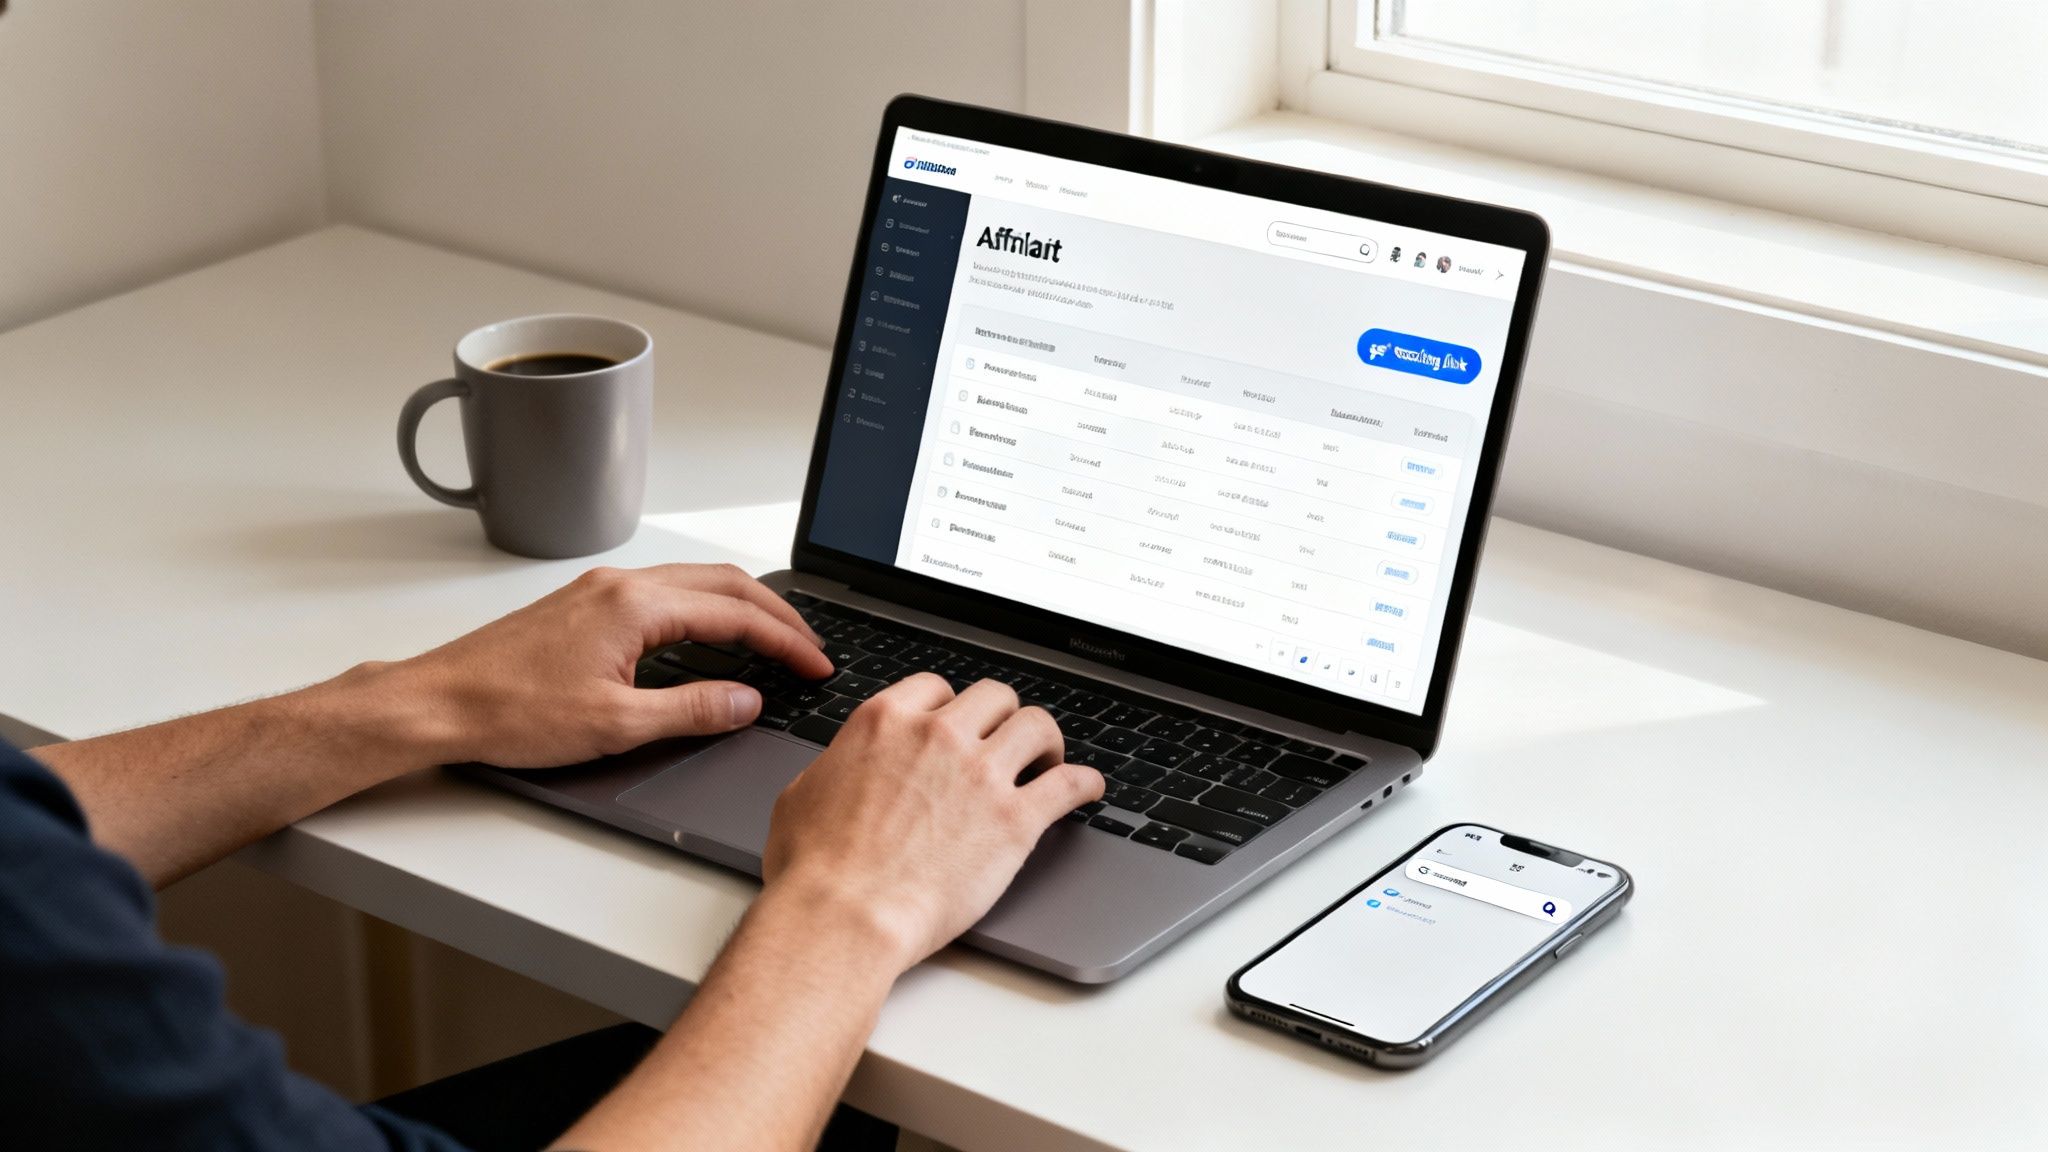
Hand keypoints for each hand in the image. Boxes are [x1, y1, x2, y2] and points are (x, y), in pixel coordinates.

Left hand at [383, 564, 832, 767]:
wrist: (437, 704)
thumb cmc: (508, 712)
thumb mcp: (615, 725)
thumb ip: (692, 710)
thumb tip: (746, 701)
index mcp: (635, 606)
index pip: (735, 614)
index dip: (785, 640)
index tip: (815, 664)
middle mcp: (619, 585)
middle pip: (723, 584)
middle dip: (775, 614)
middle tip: (809, 648)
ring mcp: (598, 591)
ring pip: (693, 584)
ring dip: (740, 609)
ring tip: (772, 642)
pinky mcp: (582, 606)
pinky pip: (663, 595)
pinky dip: (704, 612)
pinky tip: (708, 640)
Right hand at [761, 675, 1104, 972]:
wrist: (845, 915)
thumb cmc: (814, 869)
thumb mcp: (803, 795)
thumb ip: (835, 768)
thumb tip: (841, 770)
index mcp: (885, 722)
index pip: (936, 687)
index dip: (951, 707)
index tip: (960, 725)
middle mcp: (938, 736)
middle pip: (994, 698)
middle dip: (1002, 718)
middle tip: (1006, 742)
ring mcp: (981, 774)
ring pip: (1037, 726)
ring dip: (1046, 741)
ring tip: (1047, 761)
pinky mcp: (1015, 819)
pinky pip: (1070, 784)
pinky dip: (1084, 783)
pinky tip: (1087, 788)